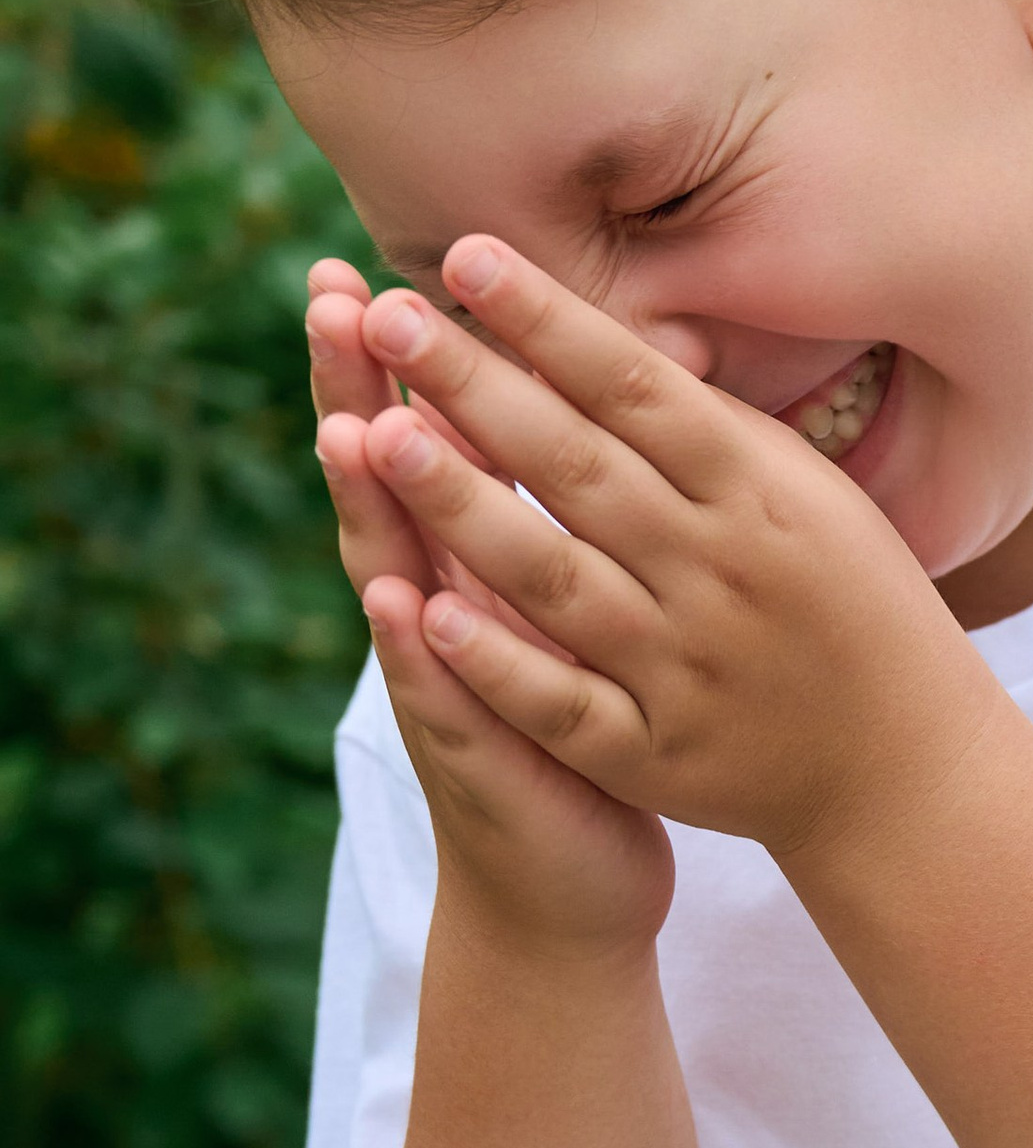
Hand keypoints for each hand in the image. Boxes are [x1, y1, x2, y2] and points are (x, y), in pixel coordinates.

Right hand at [307, 255, 673, 956]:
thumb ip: (561, 514)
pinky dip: (416, 650)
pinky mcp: (474, 758)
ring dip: (370, 510)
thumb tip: (581, 395)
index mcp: (472, 560)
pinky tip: (395, 600)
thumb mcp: (571, 602)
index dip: (396, 362)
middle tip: (330, 302)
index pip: (427, 438)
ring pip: (397, 581)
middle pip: (389, 488)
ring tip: (344, 428)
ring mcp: (443, 682)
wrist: (575, 880)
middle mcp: (438, 609)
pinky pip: (442, 696)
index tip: (365, 267)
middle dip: (359, 394)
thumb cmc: (588, 722)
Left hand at [344, 239, 990, 869]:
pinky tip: (425, 613)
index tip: (465, 255)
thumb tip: (619, 337)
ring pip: (558, 578)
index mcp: (761, 493)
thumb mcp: (813, 498)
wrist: (910, 768)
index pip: (638, 388)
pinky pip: (565, 705)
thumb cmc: (854, 606)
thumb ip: (715, 429)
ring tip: (380, 436)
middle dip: (481, 387)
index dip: (550, 319)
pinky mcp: (656, 755)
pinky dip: (498, 662)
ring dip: (468, 508)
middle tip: (388, 316)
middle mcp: (721, 570)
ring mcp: (685, 666)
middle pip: (582, 465)